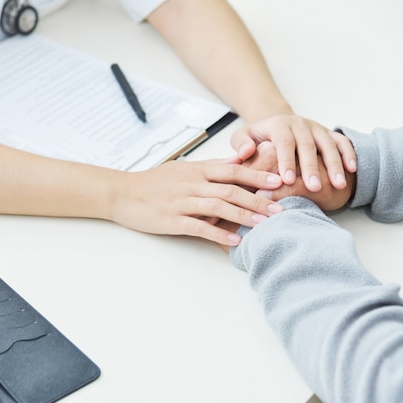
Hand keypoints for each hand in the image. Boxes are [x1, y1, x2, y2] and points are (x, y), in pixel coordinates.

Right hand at [109, 159, 284, 246]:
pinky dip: (218, 234)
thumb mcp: (183, 168)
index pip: (233, 171)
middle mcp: (192, 184)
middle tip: (280, 208)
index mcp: (197, 170)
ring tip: (263, 224)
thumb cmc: (153, 182)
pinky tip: (234, 240)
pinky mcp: (172, 220)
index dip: (257, 177)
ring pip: (218, 207)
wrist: (122, 193)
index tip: (279, 182)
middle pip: (230, 189)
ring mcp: (181, 202)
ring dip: (243, 215)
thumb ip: (210, 167)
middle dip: (258, 199)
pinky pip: (199, 227)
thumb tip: (237, 162)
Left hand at [231, 114, 356, 191]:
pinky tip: (352, 169)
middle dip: (312, 167)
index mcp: (279, 124)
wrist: (276, 123)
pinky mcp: (328, 133)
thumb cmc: (258, 137)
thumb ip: (240, 144)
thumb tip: (245, 153)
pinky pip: (341, 141)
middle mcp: (299, 124)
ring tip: (339, 184)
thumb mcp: (243, 136)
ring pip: (328, 144)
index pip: (284, 142)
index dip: (286, 160)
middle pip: (308, 145)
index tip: (288, 180)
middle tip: (314, 187)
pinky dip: (349, 154)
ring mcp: (316, 128)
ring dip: (335, 164)